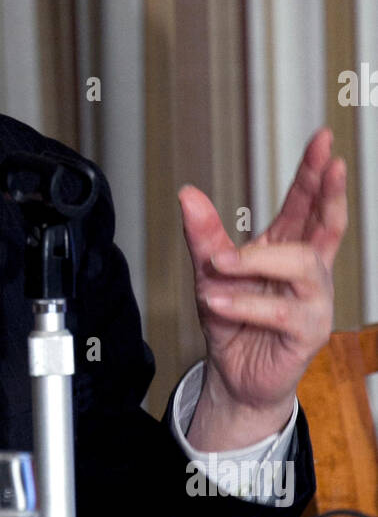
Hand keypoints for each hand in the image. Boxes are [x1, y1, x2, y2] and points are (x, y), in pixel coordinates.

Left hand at [179, 127, 346, 449]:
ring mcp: (314, 301)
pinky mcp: (307, 332)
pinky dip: (245, 304)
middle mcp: (308, 272)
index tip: (322, 141)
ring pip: (302, 266)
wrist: (234, 375)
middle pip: (328, 224)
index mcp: (288, 250)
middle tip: (327, 162)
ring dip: (256, 261)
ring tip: (219, 264)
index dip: (315, 173)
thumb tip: (188, 195)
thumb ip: (203, 234)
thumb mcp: (211, 272)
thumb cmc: (232, 322)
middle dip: (329, 191)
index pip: (306, 204)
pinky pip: (282, 312)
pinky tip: (218, 301)